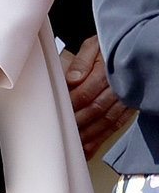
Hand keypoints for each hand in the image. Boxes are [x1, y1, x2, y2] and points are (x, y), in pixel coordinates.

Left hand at [64, 36, 135, 158]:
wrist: (133, 46)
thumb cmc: (109, 46)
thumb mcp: (94, 44)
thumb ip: (82, 60)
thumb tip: (72, 78)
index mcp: (107, 70)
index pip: (87, 91)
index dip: (72, 102)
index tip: (59, 111)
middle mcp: (119, 87)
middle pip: (97, 109)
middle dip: (79, 122)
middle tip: (63, 132)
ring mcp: (126, 99)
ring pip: (107, 121)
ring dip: (90, 135)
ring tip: (74, 146)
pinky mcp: (130, 107)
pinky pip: (117, 125)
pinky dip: (102, 138)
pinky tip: (90, 148)